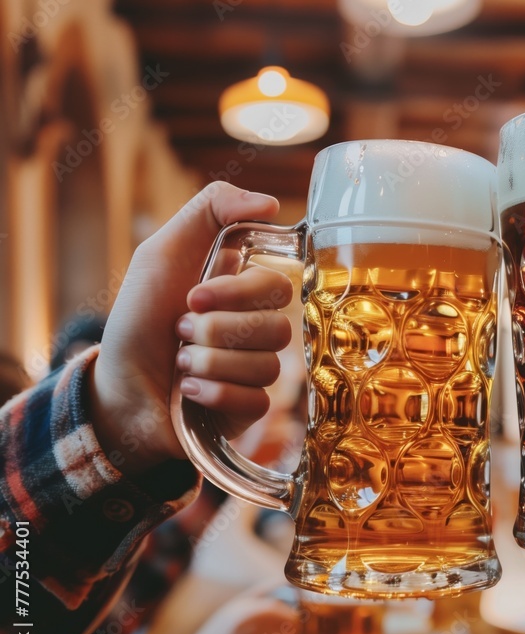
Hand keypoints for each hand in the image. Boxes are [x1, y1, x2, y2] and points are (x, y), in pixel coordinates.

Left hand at [90, 183, 292, 475]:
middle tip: (179, 331)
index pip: (278, 286)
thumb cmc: (138, 318)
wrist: (116, 385)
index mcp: (244, 291)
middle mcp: (257, 328)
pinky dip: (214, 395)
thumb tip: (271, 203)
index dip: (237, 293)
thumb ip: (211, 211)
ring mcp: (257, 370)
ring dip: (209, 363)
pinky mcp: (250, 408)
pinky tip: (188, 392)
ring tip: (179, 364)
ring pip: (266, 366)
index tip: (192, 296)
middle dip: (216, 331)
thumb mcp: (163, 252)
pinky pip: (257, 401)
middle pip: (278, 328)